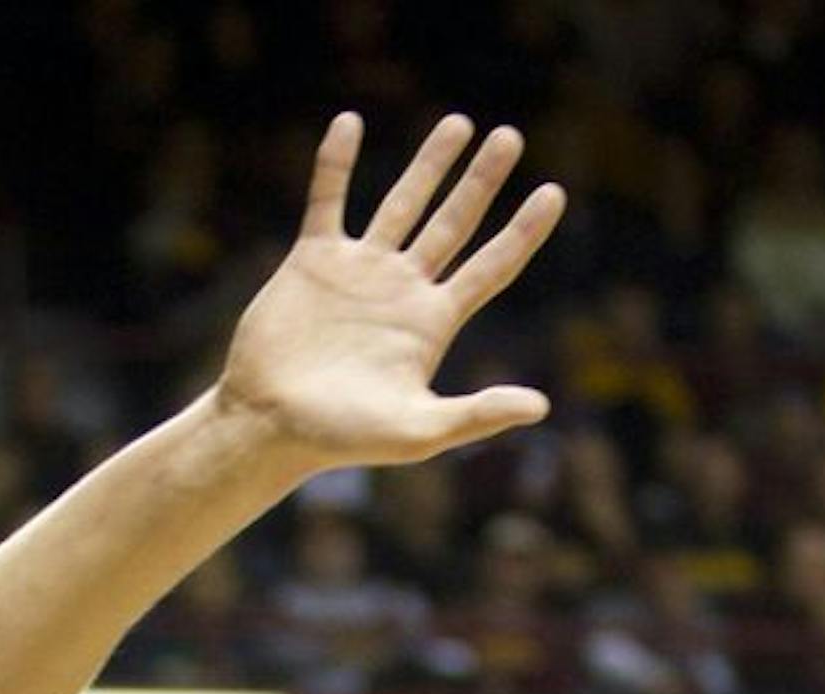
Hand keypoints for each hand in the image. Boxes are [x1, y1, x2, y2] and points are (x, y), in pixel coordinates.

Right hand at [215, 111, 563, 471]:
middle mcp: (402, 290)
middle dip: (482, 181)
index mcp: (433, 323)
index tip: (554, 192)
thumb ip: (479, 414)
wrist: (270, 426)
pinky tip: (349, 122)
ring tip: (459, 122)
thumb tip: (541, 406)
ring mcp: (359, 271)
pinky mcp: (313, 260)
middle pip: (455, 223)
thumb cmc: (344, 440)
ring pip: (402, 202)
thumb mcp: (420, 432)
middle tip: (510, 137)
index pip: (491, 267)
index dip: (523, 232)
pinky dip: (335, 162)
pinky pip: (327, 200)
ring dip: (429, 163)